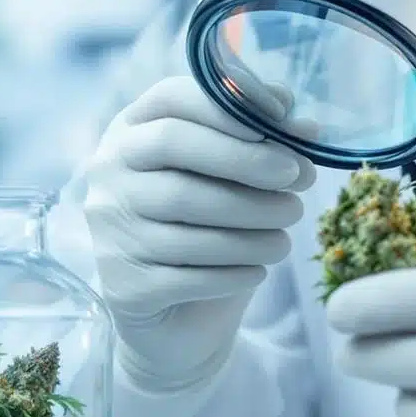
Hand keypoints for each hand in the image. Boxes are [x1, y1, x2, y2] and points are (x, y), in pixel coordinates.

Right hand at [85, 76, 316, 391]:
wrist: (177, 317)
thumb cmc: (207, 228)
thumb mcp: (230, 178)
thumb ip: (261, 143)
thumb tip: (307, 126)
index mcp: (132, 132)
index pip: (171, 98)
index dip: (229, 106)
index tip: (285, 124)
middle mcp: (108, 173)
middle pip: (173, 148)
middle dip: (246, 161)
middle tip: (299, 178)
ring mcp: (109, 230)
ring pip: (186, 216)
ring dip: (252, 228)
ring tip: (286, 236)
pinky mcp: (124, 285)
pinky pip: (189, 274)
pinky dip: (235, 272)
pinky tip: (260, 270)